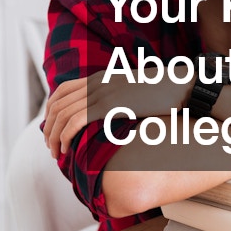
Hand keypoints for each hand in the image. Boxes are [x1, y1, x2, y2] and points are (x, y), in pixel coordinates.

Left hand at [43, 70, 190, 158]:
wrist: (182, 86)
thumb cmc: (166, 92)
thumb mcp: (137, 90)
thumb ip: (120, 97)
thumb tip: (115, 114)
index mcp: (102, 76)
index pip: (62, 90)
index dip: (51, 111)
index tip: (52, 129)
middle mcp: (97, 82)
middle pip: (57, 103)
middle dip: (48, 127)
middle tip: (51, 147)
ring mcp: (102, 93)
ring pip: (62, 115)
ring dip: (53, 136)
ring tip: (57, 154)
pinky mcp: (109, 106)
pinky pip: (75, 122)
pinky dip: (65, 136)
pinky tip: (67, 150)